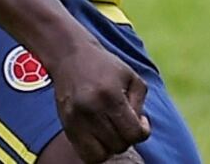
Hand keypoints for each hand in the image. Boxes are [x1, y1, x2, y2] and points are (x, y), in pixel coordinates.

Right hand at [47, 39, 149, 162]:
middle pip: (118, 145)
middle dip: (127, 137)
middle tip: (124, 122)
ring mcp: (76, 120)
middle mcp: (91, 110)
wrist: (70, 55)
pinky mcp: (66, 126)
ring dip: (111, 146)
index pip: (133, 133)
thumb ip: (140, 103)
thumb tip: (138, 127)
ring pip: (102, 154)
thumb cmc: (105, 65)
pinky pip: (85, 155)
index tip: (141, 121)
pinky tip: (100, 136)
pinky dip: (96, 152)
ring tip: (112, 131)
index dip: (143, 131)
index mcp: (111, 96)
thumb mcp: (131, 76)